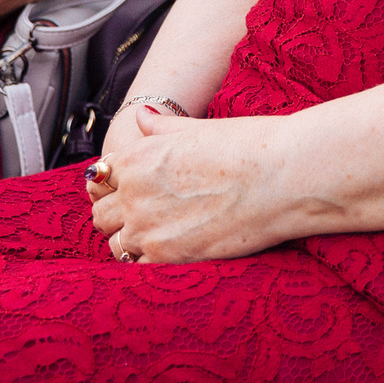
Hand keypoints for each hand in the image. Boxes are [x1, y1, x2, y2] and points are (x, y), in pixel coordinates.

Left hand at [84, 105, 284, 262]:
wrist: (284, 177)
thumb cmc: (249, 145)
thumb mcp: (197, 127)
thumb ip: (162, 127)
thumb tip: (142, 116)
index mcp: (137, 156)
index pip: (99, 177)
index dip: (112, 185)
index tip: (127, 190)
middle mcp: (134, 192)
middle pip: (101, 214)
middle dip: (116, 214)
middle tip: (141, 216)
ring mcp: (148, 227)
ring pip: (114, 243)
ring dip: (128, 240)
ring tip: (156, 235)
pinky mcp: (168, 256)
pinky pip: (136, 266)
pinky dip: (146, 261)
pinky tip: (168, 251)